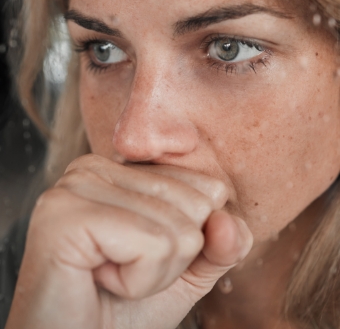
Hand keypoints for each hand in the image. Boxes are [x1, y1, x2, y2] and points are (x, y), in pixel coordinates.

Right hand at [5, 155, 252, 328]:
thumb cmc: (123, 308)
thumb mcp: (186, 270)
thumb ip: (221, 243)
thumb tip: (230, 221)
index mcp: (120, 169)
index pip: (204, 185)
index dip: (190, 238)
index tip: (141, 256)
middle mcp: (95, 167)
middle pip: (194, 203)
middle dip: (172, 257)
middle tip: (123, 272)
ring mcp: (76, 185)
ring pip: (177, 228)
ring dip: (153, 274)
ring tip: (108, 278)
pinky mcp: (66, 214)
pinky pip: (150, 244)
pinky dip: (137, 281)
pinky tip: (98, 280)